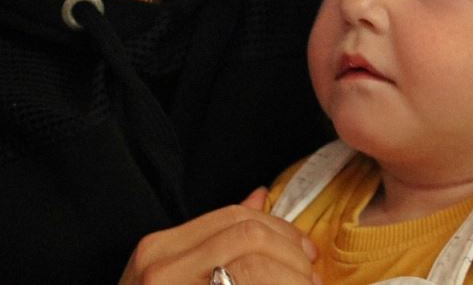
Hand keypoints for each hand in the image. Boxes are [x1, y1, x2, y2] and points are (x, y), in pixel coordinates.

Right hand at [119, 187, 319, 284]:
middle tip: (312, 279)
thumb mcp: (176, 274)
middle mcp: (161, 269)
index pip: (235, 217)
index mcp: (159, 249)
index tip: (307, 251)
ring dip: (293, 279)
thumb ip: (218, 237)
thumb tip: (261, 196)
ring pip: (255, 266)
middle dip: (292, 255)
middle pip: (249, 237)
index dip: (281, 230)